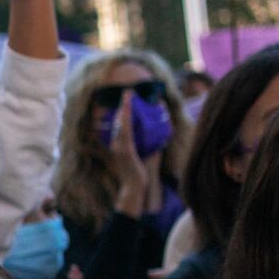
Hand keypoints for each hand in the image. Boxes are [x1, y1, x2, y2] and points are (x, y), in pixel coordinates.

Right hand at [108, 93, 152, 214]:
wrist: (134, 187)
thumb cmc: (139, 174)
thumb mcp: (144, 156)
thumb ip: (149, 146)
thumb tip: (161, 138)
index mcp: (120, 144)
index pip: (121, 123)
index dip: (123, 110)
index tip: (128, 99)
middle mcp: (117, 143)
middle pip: (119, 120)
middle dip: (123, 105)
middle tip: (128, 91)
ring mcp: (119, 146)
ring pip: (121, 123)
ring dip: (124, 108)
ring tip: (128, 96)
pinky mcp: (124, 150)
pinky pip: (125, 131)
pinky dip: (126, 120)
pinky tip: (126, 111)